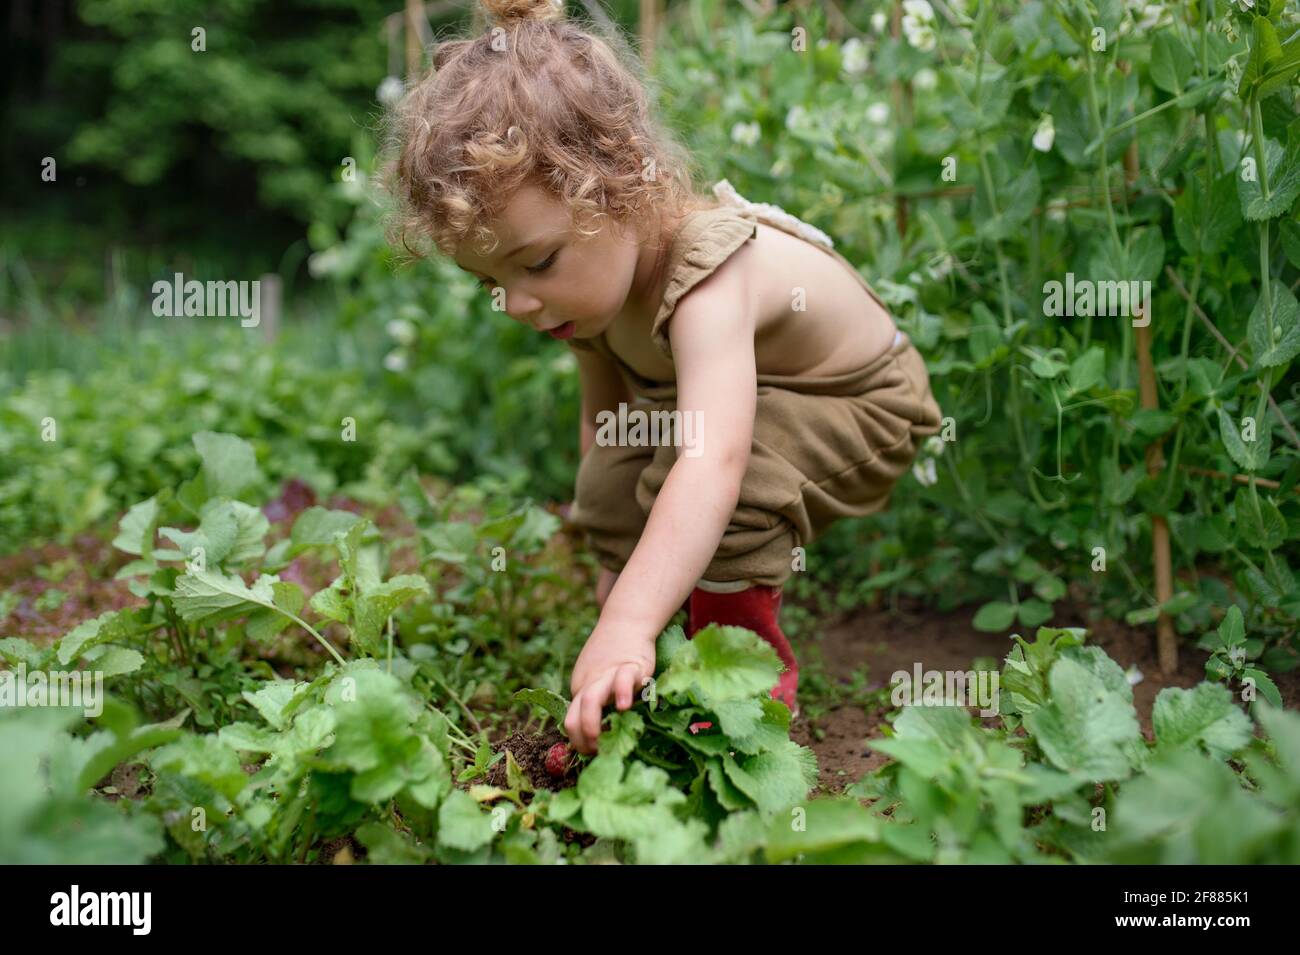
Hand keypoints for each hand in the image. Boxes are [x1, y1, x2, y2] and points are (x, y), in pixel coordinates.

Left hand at [564, 623, 656, 754]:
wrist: (625, 621)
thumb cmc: (612, 655)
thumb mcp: (598, 678)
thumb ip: (596, 700)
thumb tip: (599, 736)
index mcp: (581, 689)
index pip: (570, 720)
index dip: (578, 740)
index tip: (590, 752)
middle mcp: (590, 683)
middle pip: (576, 713)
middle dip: (582, 737)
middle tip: (594, 752)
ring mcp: (609, 675)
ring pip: (592, 699)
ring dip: (591, 722)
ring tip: (599, 739)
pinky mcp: (631, 666)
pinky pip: (623, 680)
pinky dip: (622, 693)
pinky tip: (624, 706)